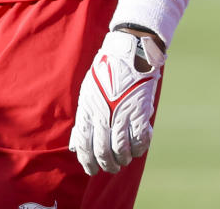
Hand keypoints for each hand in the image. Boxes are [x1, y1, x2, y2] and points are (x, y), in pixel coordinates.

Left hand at [69, 30, 165, 174]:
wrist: (129, 51)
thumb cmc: (108, 69)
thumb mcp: (89, 92)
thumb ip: (85, 116)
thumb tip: (79, 141)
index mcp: (88, 111)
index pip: (84, 145)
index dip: (88, 162)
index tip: (93, 170)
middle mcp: (103, 116)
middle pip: (102, 150)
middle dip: (107, 164)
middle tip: (112, 168)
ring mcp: (122, 114)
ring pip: (121, 148)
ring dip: (123, 158)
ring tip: (125, 160)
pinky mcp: (139, 110)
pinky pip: (140, 137)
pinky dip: (140, 147)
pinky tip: (140, 149)